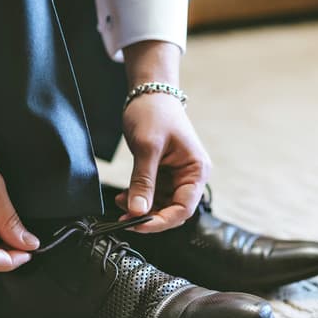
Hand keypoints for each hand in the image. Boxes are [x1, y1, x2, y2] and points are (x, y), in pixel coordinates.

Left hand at [118, 92, 210, 232]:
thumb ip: (143, 181)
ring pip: (161, 205)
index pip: (184, 209)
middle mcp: (190, 176)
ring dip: (142, 208)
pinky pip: (153, 194)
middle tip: (125, 218)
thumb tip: (138, 211)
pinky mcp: (164, 174)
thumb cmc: (154, 113)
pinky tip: (124, 196)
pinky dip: (139, 198)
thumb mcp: (147, 147)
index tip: (138, 224)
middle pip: (173, 210)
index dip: (162, 221)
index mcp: (196, 170)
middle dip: (150, 216)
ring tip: (121, 203)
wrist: (149, 94)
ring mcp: (177, 176)